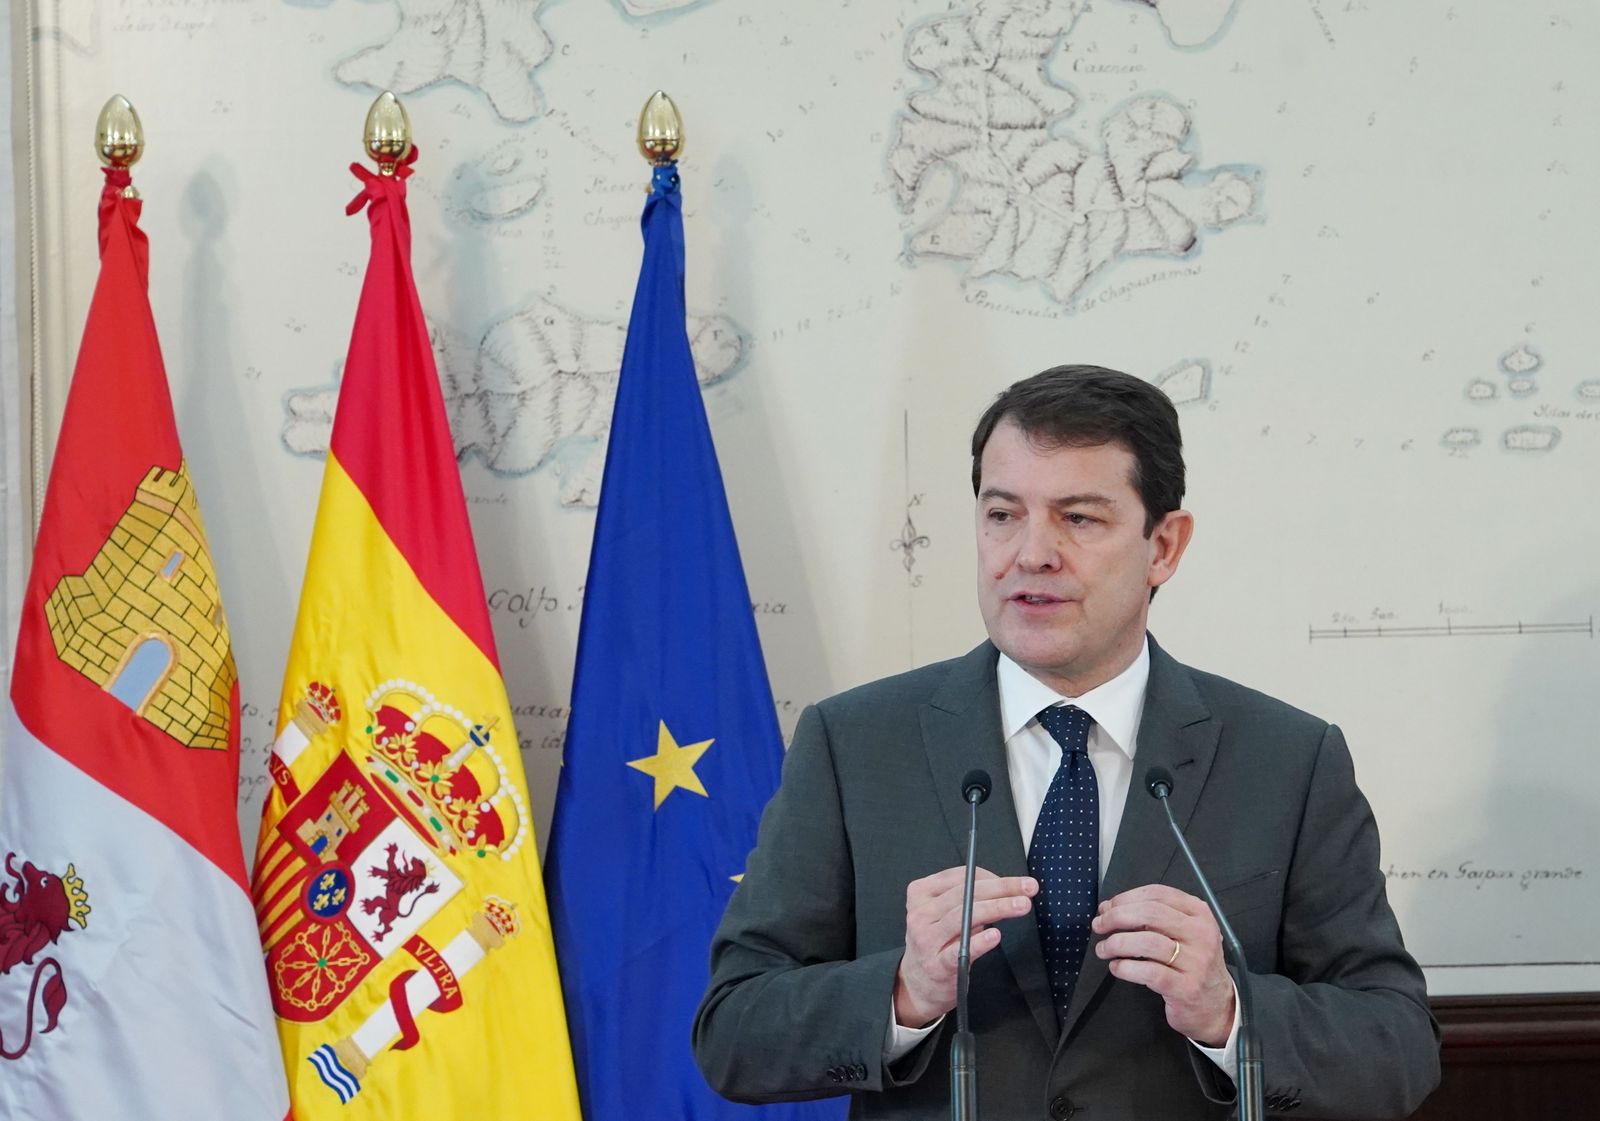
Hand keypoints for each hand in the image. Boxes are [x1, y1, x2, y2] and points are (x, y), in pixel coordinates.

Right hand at [893, 866, 1036, 1028]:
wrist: (916, 985)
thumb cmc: (936, 943)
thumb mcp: (941, 914)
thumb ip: (965, 899)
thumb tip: (1004, 887)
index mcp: (920, 894)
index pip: (958, 877)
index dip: (990, 876)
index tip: (1015, 881)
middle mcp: (920, 914)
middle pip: (964, 894)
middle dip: (1001, 888)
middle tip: (1028, 888)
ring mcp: (926, 940)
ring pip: (963, 916)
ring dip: (996, 908)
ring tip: (1021, 905)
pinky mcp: (936, 966)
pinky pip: (958, 950)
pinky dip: (978, 942)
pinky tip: (995, 936)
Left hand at [1092, 884, 1234, 1046]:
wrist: (1217, 1007)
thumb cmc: (1193, 965)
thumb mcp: (1183, 935)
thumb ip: (1153, 919)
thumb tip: (1109, 908)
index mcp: (1199, 914)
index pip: (1158, 894)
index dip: (1126, 898)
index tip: (1107, 907)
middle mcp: (1201, 934)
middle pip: (1150, 914)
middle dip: (1117, 917)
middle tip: (1099, 925)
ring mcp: (1196, 962)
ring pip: (1146, 942)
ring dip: (1116, 943)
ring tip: (1103, 949)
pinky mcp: (1185, 988)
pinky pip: (1148, 971)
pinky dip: (1125, 967)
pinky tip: (1117, 967)